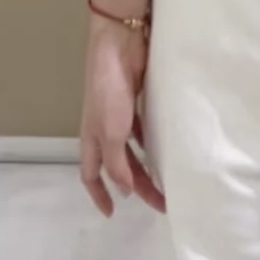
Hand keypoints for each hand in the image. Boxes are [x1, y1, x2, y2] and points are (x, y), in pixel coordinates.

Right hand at [79, 19, 165, 217]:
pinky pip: (144, 130)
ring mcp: (120, 115)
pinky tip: (168, 148)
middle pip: (119, 166)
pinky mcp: (135, 100)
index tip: (112, 214)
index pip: (90, 175)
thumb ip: (117, 162)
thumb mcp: (110, 131)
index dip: (98, 195)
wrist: (119, 45)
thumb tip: (124, 190)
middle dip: (137, 187)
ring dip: (147, 167)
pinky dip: (153, 142)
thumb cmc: (109, 89)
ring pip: (133, 150)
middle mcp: (104, 129)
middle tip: (161, 203)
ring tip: (169, 181)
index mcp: (91, 137)